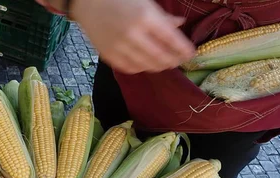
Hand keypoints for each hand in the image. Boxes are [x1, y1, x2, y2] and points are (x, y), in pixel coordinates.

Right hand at [71, 0, 195, 73]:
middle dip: (173, 60)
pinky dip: (141, 68)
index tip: (191, 54)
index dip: (183, 49)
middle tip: (179, 60)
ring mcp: (120, 47)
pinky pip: (130, 68)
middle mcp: (133, 34)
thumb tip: (180, 24)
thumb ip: (162, 16)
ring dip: (159, 66)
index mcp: (145, 17)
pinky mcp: (109, 55)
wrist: (88, 4)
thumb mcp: (144, 2)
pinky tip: (146, 64)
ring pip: (146, 65)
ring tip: (165, 63)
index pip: (171, 39)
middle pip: (160, 56)